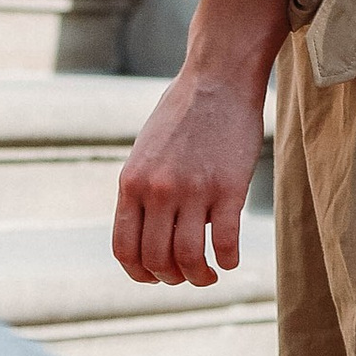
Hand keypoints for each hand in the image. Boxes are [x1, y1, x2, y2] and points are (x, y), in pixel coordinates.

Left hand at [112, 0, 290, 285]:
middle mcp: (158, 189)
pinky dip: (228, 260)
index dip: (139, 274)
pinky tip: (230, 259)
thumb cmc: (183, 114)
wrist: (217, 77)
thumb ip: (141, 191)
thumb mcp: (146, 152)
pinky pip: (226, 241)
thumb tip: (145, 236)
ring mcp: (193, 189)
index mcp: (131, 182)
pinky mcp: (228, 186)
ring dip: (199, 277)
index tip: (156, 276)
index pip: (125, 250)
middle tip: (187, 275)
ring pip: (189, 258)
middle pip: (157, 260)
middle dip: (171, 278)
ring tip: (209, 274)